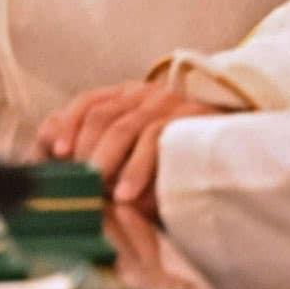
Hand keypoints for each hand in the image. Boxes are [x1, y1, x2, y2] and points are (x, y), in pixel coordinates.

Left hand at [38, 80, 231, 209]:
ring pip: (124, 126)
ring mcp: (170, 104)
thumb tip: (51, 145)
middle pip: (101, 114)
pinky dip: (136, 169)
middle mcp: (147, 94)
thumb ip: (94, 145)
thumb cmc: (176, 158)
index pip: (89, 102)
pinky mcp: (192, 117)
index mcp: (128, 97)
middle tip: (77, 183)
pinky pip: (155, 139)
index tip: (55, 153)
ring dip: (105, 162)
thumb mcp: (133, 153)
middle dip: (84, 150)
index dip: (67, 124)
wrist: (238, 151)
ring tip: (99, 193)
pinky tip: (126, 194)